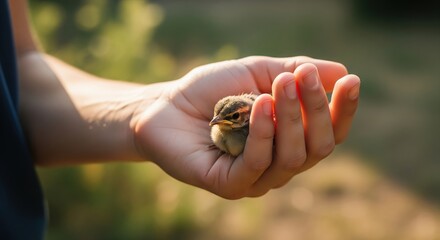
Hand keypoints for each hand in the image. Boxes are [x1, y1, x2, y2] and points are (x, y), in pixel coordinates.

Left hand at [134, 56, 359, 198]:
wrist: (165, 106)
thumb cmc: (212, 91)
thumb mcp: (255, 72)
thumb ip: (293, 71)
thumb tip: (340, 72)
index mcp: (289, 140)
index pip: (329, 133)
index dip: (343, 110)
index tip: (351, 81)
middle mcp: (278, 164)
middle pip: (317, 148)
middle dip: (316, 110)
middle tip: (303, 76)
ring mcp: (255, 179)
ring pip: (292, 157)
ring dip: (290, 118)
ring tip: (280, 84)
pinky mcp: (229, 185)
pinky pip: (256, 165)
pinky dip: (263, 133)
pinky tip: (259, 105)